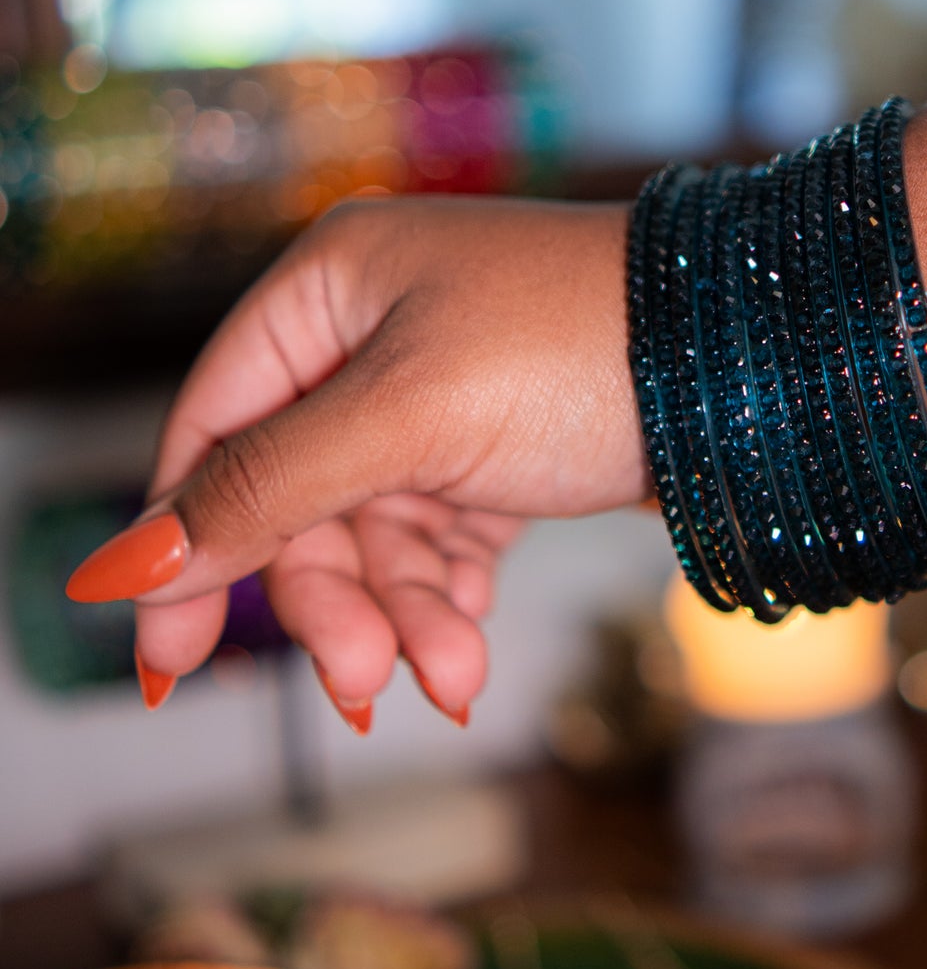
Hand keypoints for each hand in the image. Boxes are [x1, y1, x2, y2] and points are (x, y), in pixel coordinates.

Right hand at [66, 197, 646, 724]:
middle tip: (370, 681)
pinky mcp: (501, 444)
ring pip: (375, 532)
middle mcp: (375, 330)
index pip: (216, 427)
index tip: (167, 662)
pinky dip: (449, 595)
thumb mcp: (407, 420)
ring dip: (406, 613)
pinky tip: (470, 635)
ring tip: (458, 678)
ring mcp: (440, 389)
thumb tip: (128, 563)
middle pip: (298, 499)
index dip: (187, 544)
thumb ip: (269, 490)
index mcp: (331, 287)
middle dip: (337, 598)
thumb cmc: (580, 349)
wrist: (756, 360)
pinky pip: (440, 538)